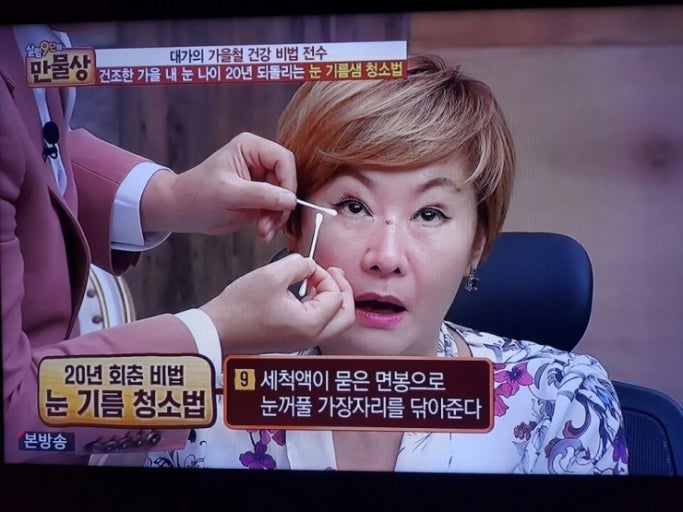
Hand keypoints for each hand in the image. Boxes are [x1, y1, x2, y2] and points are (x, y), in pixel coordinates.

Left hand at [141, 132, 296, 241]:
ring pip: (285, 198)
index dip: (288, 182)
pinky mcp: (261, 197)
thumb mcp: (229, 194)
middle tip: (270, 225)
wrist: (183, 212)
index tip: (286, 204)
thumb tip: (291, 200)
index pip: (283, 159)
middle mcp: (259, 160)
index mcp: (251, 147)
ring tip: (264, 232)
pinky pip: (277, 210)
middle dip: (281, 205)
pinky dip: (273, 223)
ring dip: (277, 218)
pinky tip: (263, 233)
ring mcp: (261, 180)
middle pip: (287, 180)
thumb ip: (261, 195)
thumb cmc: (197, 195)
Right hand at [201, 253, 354, 353]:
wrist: (217, 330)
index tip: (308, 266)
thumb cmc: (240, 307)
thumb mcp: (271, 274)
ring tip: (319, 280)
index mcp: (310, 324)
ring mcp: (301, 341)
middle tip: (333, 273)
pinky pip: (317, 325)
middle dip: (342, 291)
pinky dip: (319, 308)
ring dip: (332, 299)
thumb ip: (299, 264)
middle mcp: (310, 337)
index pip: (336, 296)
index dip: (325, 275)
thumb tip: (309, 265)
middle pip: (345, 317)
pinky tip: (305, 293)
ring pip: (333, 322)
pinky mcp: (291, 340)